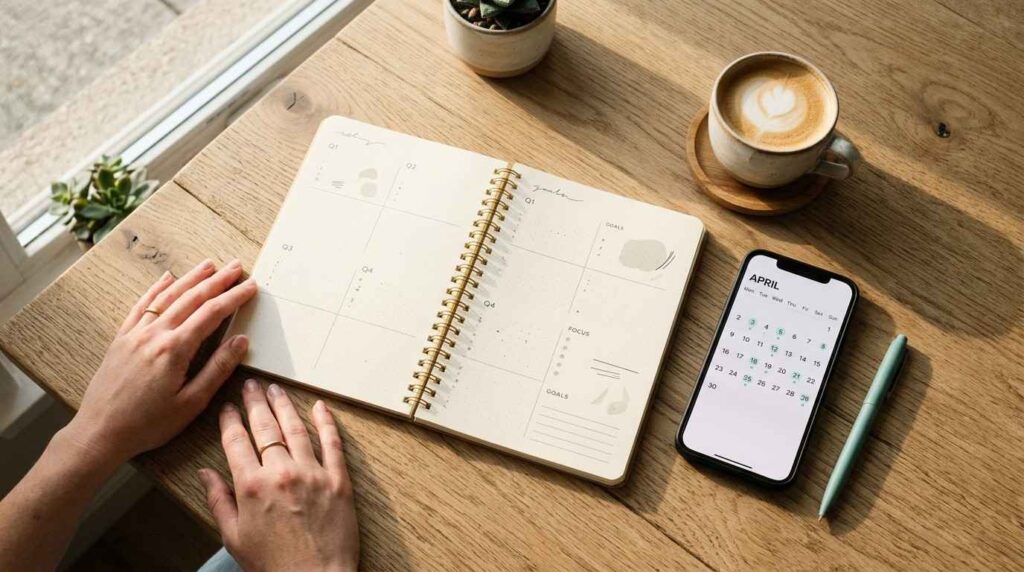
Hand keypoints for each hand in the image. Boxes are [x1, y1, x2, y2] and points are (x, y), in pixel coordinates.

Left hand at [63, 259, 256, 468]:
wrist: (100, 432)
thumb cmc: (148, 424)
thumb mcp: (191, 403)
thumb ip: (217, 369)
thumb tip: (241, 341)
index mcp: (175, 350)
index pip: (212, 314)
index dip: (234, 298)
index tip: (251, 287)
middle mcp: (154, 334)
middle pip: (191, 298)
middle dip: (217, 281)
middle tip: (237, 267)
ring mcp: (135, 333)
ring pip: (167, 297)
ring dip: (190, 278)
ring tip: (209, 265)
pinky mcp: (121, 338)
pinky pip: (141, 305)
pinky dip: (155, 289)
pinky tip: (167, 278)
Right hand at [199, 382, 358, 571]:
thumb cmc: (273, 566)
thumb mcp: (234, 537)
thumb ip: (219, 501)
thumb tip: (205, 474)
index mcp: (251, 487)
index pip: (236, 442)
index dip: (230, 420)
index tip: (227, 407)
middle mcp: (281, 473)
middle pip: (265, 427)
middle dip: (255, 402)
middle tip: (251, 385)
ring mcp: (312, 474)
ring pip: (296, 429)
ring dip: (284, 405)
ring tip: (276, 389)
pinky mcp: (338, 480)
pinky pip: (332, 443)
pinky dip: (326, 422)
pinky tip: (319, 407)